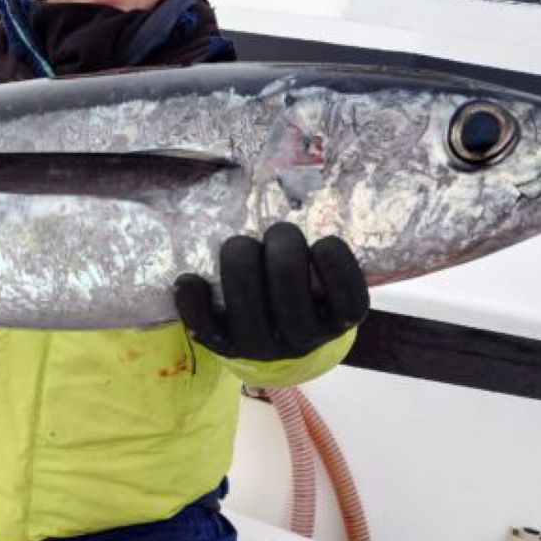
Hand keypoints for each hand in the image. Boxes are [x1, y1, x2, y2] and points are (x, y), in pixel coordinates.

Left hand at [174, 223, 368, 360]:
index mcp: (336, 321)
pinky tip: (192, 279)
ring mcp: (260, 346)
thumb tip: (308, 194)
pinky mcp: (224, 346)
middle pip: (289, 290)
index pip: (348, 300)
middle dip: (281, 246)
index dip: (336, 263)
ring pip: (246, 302)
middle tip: (278, 232)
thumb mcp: (326, 279)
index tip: (322, 243)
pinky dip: (193, 299)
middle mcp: (300, 338)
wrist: (274, 342)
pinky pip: (203, 326)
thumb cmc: (304, 293)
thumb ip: (322, 253)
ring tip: (240, 245)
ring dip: (240, 261)